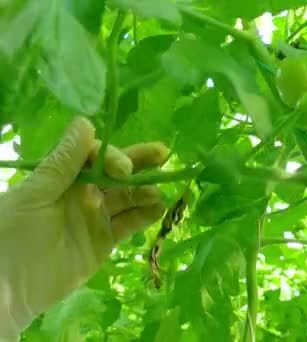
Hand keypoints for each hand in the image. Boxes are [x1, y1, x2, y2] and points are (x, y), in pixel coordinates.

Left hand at [0, 117, 167, 337]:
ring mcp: (93, 218)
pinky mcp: (103, 242)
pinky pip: (127, 224)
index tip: (123, 169)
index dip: (112, 157)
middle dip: (139, 163)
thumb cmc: (11, 236)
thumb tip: (84, 122)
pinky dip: (145, 216)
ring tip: (158, 193)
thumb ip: (64, 163)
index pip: (95, 156)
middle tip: (164, 154)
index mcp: (61, 178)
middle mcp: (80, 193)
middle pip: (115, 173)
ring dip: (144, 191)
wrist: (6, 290)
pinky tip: (159, 209)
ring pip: (126, 198)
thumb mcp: (35, 195)